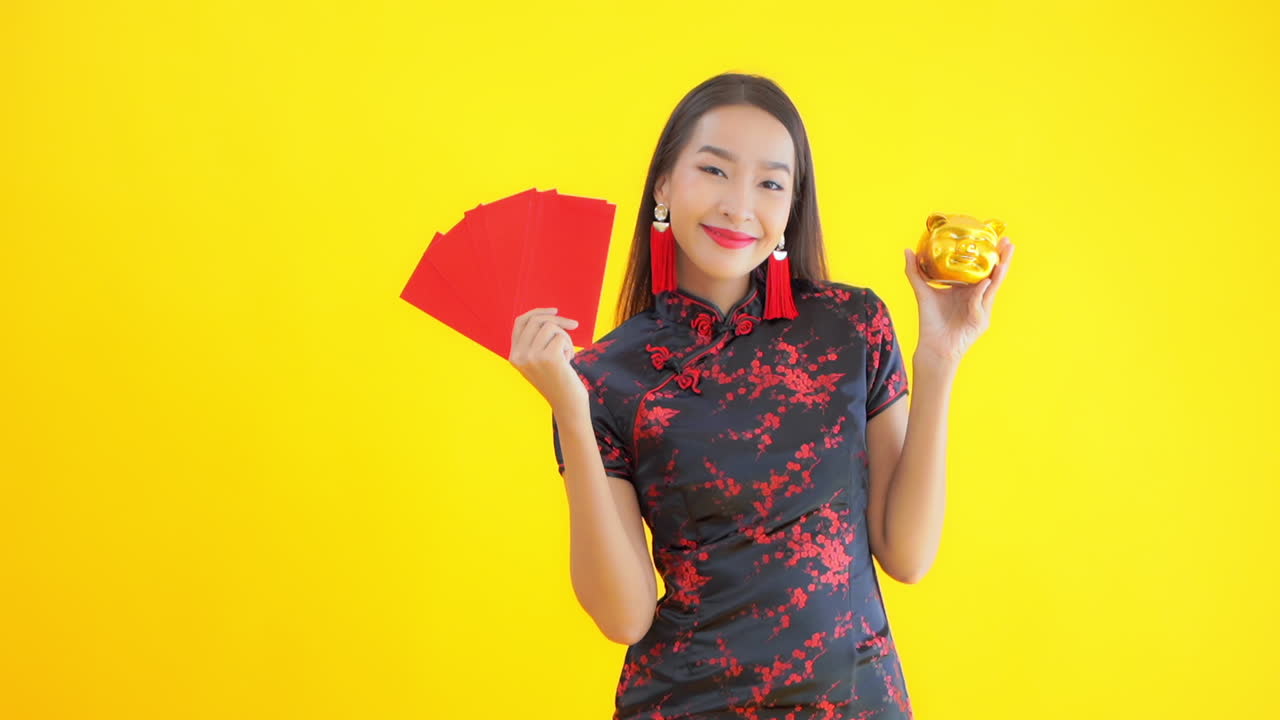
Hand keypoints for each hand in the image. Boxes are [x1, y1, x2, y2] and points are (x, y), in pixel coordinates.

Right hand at [508, 307, 587, 413]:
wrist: (567, 404)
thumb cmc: (558, 380)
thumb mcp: (540, 360)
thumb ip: (536, 341)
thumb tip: (548, 314)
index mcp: (514, 355)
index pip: (520, 322)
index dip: (537, 313)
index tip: (555, 311)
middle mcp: (519, 355)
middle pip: (536, 321)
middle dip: (558, 320)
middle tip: (574, 325)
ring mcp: (531, 356)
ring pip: (551, 327)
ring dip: (565, 337)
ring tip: (567, 354)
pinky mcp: (548, 357)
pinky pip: (562, 337)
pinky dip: (569, 347)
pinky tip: (569, 362)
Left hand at [903, 237, 1014, 366]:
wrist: (933, 346)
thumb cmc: (931, 321)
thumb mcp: (923, 292)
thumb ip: (915, 272)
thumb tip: (909, 250)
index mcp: (968, 290)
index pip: (982, 268)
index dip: (990, 254)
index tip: (994, 237)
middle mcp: (978, 297)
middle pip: (994, 275)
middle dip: (1003, 258)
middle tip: (1009, 241)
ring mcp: (982, 309)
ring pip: (993, 287)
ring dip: (1000, 272)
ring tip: (1004, 258)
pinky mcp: (981, 321)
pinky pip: (980, 304)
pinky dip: (981, 293)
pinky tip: (984, 283)